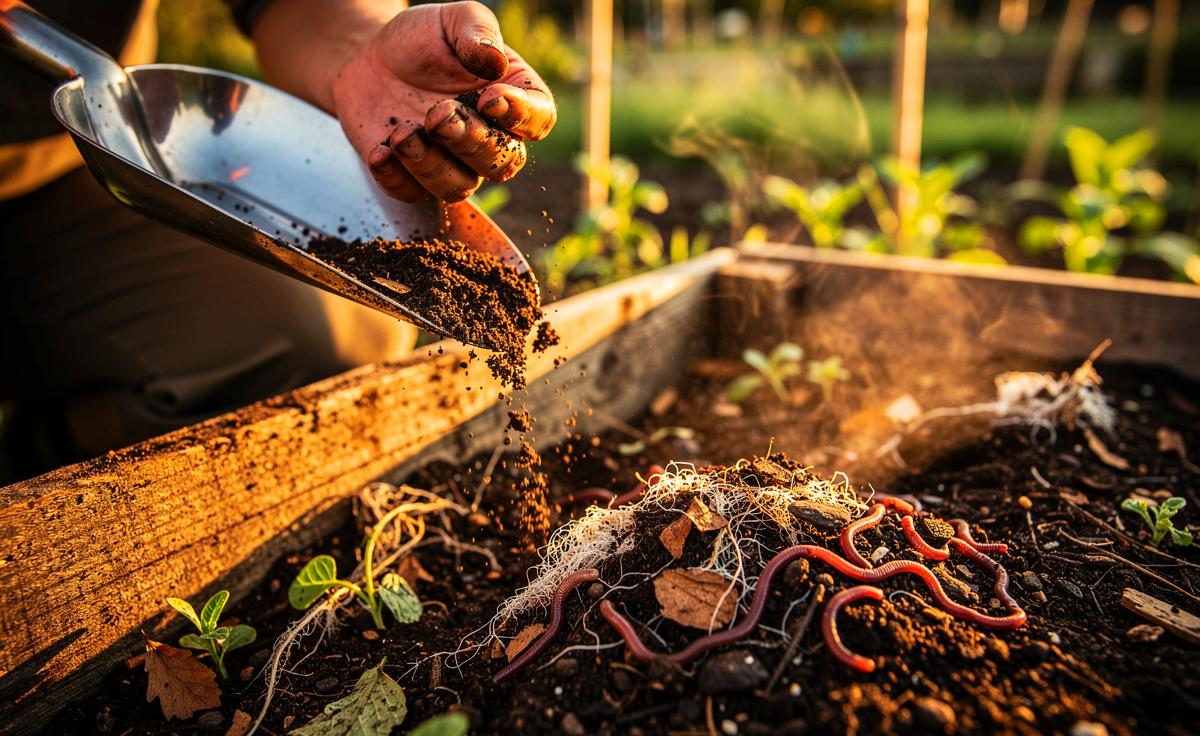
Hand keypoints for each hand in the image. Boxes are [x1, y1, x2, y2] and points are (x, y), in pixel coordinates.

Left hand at [329, 1, 555, 202]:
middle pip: (503, 164)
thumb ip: (477, 30)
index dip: (521, 116)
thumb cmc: (423, 38)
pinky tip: (380, 150)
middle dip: (471, 142)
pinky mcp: (413, 177)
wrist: (373, 57)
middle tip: (438, 114)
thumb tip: (495, 63)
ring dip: (432, 165)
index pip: (539, 120)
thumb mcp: (453, 18)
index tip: (489, 97)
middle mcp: (491, 138)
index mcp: (514, 98)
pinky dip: (396, 177)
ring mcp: (453, 163)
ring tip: (402, 132)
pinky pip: (412, 194)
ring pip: (459, 188)